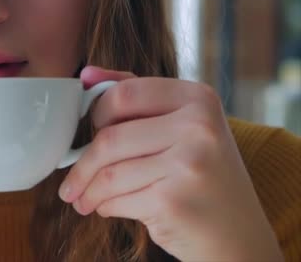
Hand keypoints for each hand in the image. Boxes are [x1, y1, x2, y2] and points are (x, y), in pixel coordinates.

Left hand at [59, 66, 282, 260]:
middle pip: (110, 137)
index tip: (90, 129)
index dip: (98, 112)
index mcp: (198, 99)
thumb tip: (86, 75)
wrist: (237, 234)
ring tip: (83, 200)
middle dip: (82, 163)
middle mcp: (198, 127)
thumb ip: (135, 95)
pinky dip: (103, 207)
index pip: (124, 93)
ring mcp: (188, 164)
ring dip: (88, 191)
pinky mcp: (173, 201)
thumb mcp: (181, 125)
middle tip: (71, 180)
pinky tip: (107, 208)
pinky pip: (116, 200)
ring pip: (109, 173)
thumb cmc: (201, 174)